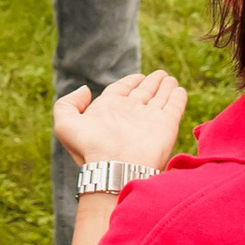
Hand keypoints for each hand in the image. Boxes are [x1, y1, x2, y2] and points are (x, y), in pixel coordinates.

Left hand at [54, 70, 187, 170]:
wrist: (114, 170)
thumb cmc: (90, 148)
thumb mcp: (66, 125)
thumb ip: (68, 104)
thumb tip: (85, 90)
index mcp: (108, 110)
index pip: (122, 90)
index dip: (130, 82)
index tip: (139, 76)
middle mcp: (130, 113)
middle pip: (143, 92)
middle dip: (151, 83)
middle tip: (160, 74)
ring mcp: (149, 119)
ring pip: (159, 98)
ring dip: (165, 87)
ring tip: (169, 78)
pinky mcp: (166, 125)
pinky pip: (174, 107)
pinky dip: (177, 97)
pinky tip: (179, 90)